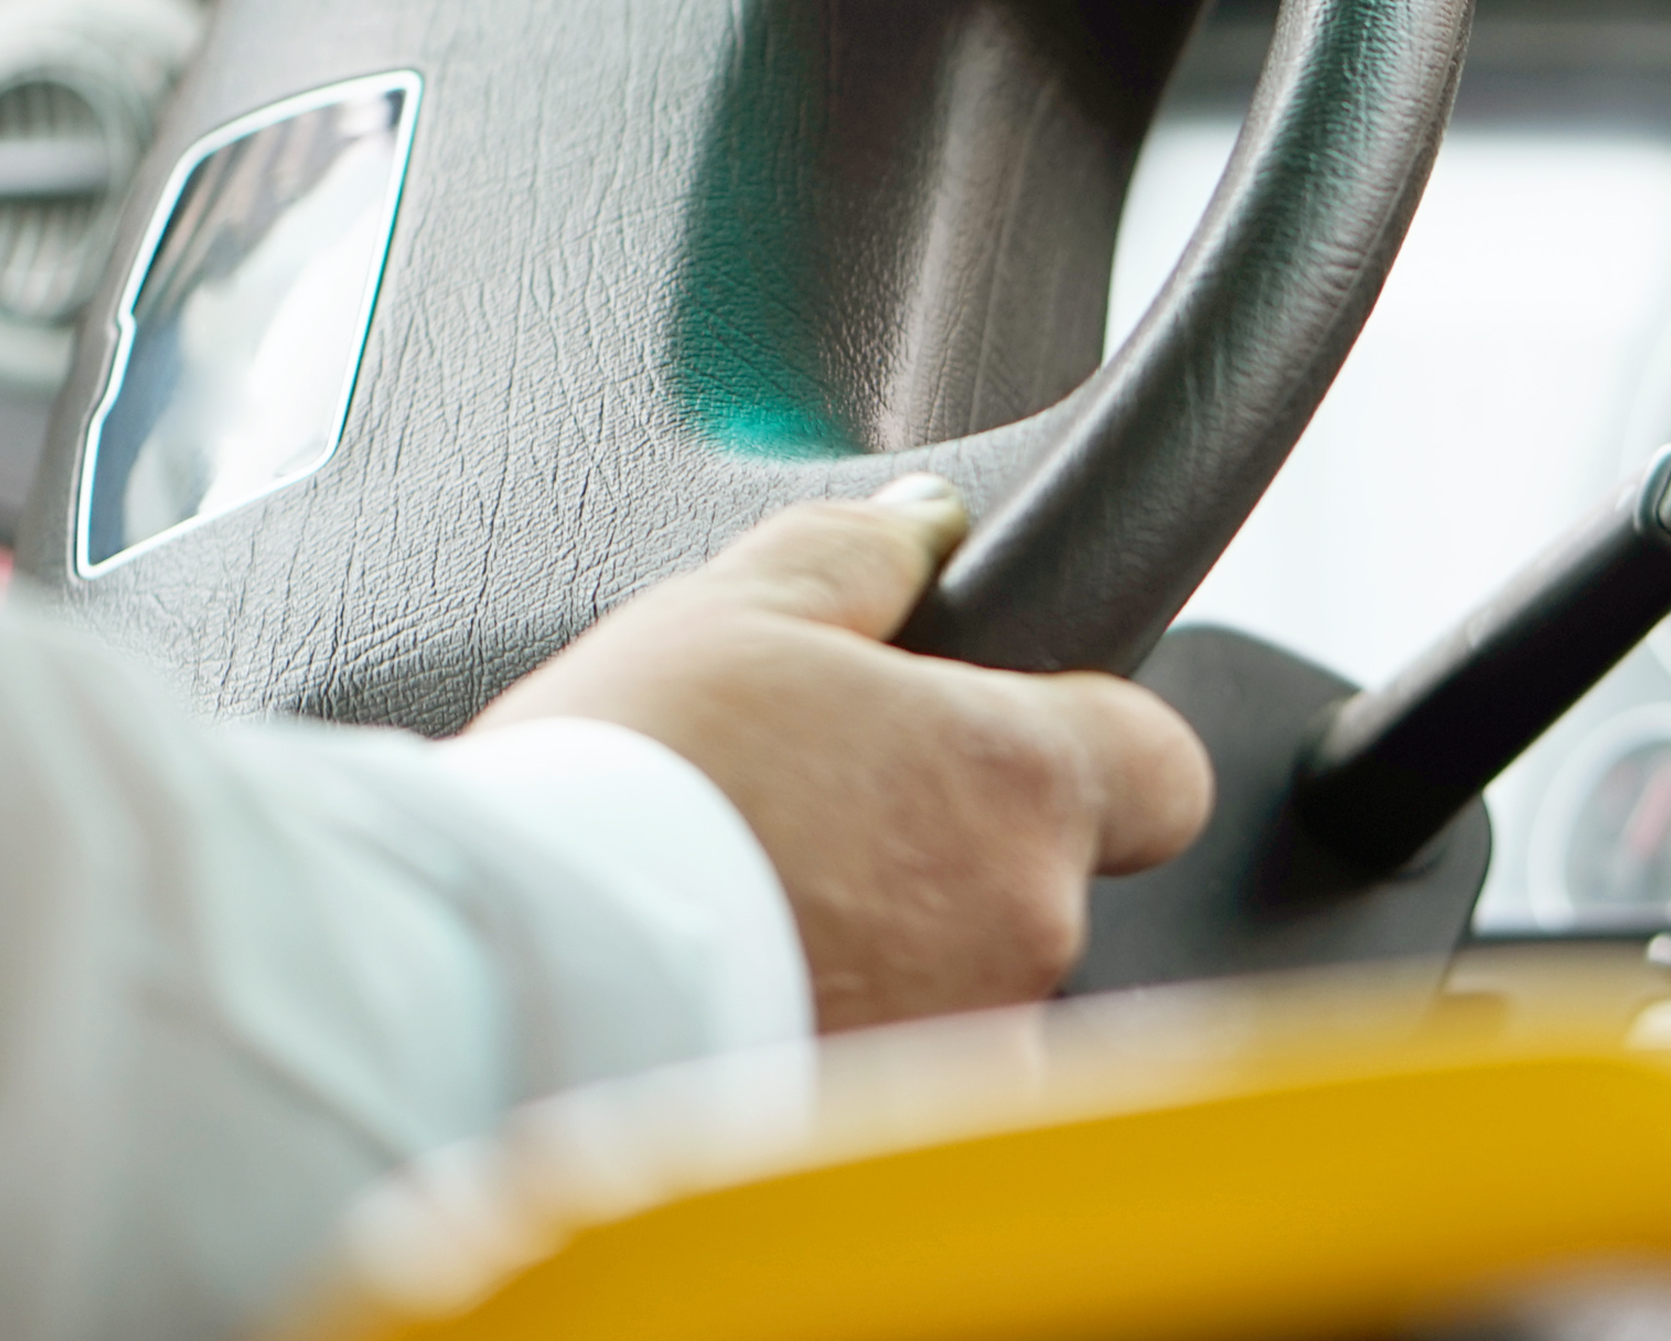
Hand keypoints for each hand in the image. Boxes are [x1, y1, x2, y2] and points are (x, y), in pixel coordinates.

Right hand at [467, 474, 1211, 1029]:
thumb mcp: (739, 606)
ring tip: (750, 918)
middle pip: (1036, 885)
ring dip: (886, 958)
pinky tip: (734, 1003)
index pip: (1161, 766)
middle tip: (811, 821)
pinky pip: (890, 1087)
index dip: (1092, 743)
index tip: (998, 734)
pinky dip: (833, 1043)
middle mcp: (1025, 934)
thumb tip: (922, 524)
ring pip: (963, 994)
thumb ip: (861, 550)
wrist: (509, 983)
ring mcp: (961, 1057)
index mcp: (1020, 785)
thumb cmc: (628, 789)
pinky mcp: (876, 1145)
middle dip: (940, 856)